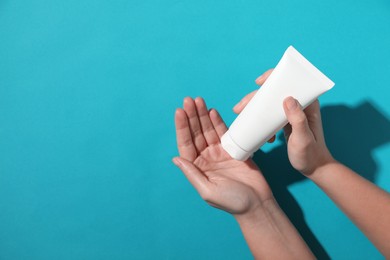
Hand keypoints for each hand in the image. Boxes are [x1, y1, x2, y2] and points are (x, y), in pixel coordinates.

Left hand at [173, 97, 272, 215]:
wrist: (257, 203)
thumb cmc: (233, 202)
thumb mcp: (208, 191)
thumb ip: (192, 174)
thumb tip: (176, 159)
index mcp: (197, 167)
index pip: (186, 144)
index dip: (182, 127)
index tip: (180, 111)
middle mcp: (205, 158)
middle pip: (196, 133)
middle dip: (192, 116)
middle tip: (189, 100)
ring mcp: (218, 153)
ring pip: (208, 130)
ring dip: (202, 115)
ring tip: (198, 100)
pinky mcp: (232, 149)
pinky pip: (223, 133)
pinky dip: (217, 122)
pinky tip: (211, 111)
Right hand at [233, 69, 334, 175]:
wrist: (314, 168)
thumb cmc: (310, 154)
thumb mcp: (303, 138)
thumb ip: (298, 119)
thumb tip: (288, 98)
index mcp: (308, 103)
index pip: (291, 82)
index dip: (273, 78)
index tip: (258, 82)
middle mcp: (300, 104)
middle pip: (275, 92)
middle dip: (255, 97)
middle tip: (239, 107)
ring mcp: (292, 112)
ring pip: (270, 102)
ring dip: (255, 108)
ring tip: (241, 115)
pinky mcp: (286, 121)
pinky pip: (270, 114)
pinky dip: (261, 120)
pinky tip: (262, 134)